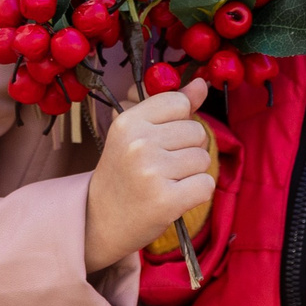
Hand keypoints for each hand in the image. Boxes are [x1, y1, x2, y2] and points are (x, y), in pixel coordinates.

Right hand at [85, 81, 215, 273]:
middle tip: (161, 167)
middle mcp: (138, 144)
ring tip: (166, 182)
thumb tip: (200, 84)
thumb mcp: (137, 134)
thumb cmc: (123, 174)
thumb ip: (170, 107)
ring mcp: (152, 173)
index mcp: (128, 122)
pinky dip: (197, 193)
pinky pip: (206, 185)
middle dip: (187, 149)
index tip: (161, 140)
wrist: (100, 221)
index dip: (179, 122)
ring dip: (192, 173)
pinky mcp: (166, 201)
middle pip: (196, 132)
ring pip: (204, 159)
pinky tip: (175, 198)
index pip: (180, 103)